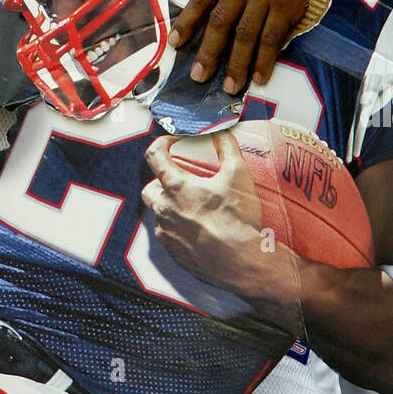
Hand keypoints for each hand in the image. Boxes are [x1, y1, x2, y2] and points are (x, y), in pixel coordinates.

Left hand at [141, 133, 299, 315]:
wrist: (242, 262)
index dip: (161, 144)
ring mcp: (167, 233)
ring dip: (170, 206)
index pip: (153, 156)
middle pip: (149, 188)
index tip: (172, 144)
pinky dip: (178, 229)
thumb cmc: (239, 219)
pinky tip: (196, 229)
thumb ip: (227, 146)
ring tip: (192, 206)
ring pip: (159, 214)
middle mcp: (164, 209)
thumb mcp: (238, 173)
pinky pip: (168, 236)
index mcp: (176, 186)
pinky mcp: (173, 253)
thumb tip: (221, 130)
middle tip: (181, 180)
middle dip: (161, 181)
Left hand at [168, 0, 328, 91]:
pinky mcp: (289, 1)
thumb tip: (206, 27)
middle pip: (221, 19)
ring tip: (229, 86)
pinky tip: (258, 78)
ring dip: (236, 64)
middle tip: (198, 76)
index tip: (175, 44)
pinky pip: (270, 39)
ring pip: (245, 34)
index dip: (187, 21)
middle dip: (208, 52)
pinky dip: (263, 62)